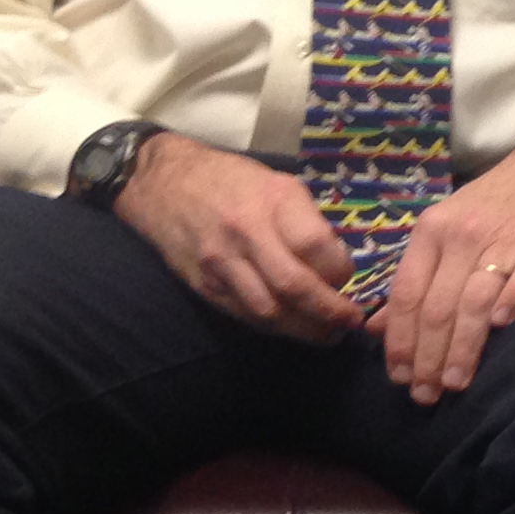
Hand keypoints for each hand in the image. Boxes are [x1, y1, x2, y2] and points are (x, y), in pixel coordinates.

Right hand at [116, 135, 363, 341]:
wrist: (163, 184)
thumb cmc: (232, 180)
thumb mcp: (278, 184)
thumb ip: (306, 221)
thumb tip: (338, 264)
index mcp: (274, 199)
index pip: (314, 246)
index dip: (340, 271)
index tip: (351, 280)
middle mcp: (247, 232)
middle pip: (293, 285)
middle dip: (329, 311)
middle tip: (350, 321)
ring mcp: (221, 262)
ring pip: (268, 310)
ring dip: (304, 329)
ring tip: (328, 334)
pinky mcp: (204, 285)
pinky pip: (245, 315)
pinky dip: (275, 326)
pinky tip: (294, 327)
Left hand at [372, 112, 514, 404]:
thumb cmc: (498, 204)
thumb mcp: (446, 230)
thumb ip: (415, 278)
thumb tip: (376, 328)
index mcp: (432, 232)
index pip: (408, 295)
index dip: (401, 341)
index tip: (398, 378)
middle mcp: (463, 235)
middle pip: (438, 306)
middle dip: (428, 356)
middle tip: (425, 395)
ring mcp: (506, 238)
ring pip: (475, 300)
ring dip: (463, 347)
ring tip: (455, 383)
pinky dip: (512, 300)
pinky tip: (502, 327)